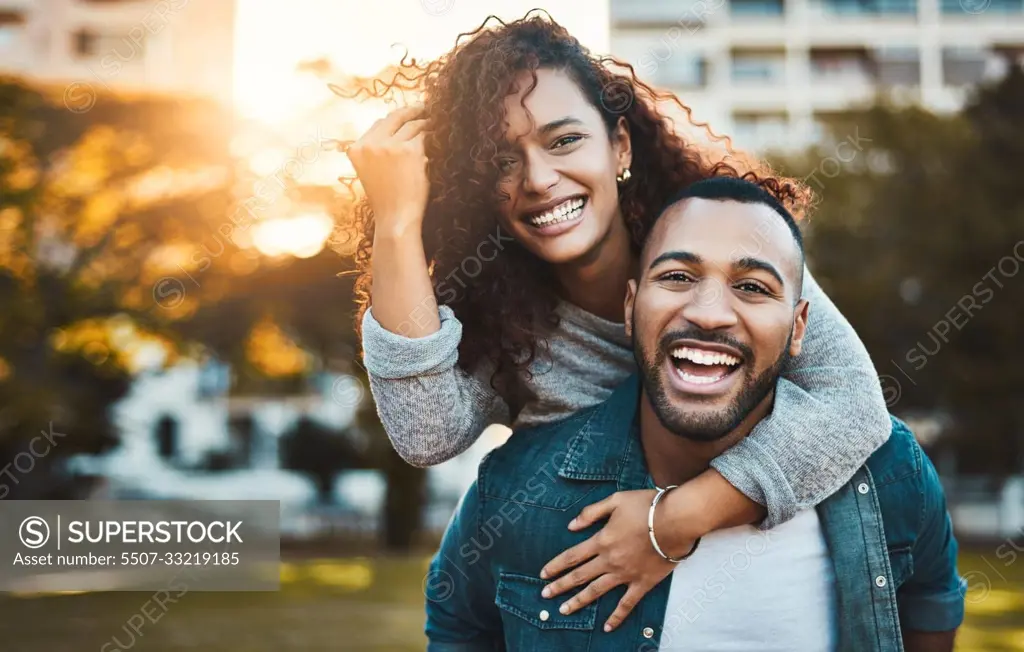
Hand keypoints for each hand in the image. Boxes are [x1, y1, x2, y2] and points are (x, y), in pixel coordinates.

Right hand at [347, 104, 428, 233]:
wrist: (395, 217)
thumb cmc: (387, 199)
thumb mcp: (370, 171)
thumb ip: (376, 150)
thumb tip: (396, 128)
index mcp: (355, 149)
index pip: (377, 124)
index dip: (394, 119)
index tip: (406, 116)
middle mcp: (369, 144)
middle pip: (393, 117)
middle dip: (410, 111)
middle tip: (424, 108)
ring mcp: (389, 145)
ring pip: (410, 125)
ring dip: (424, 123)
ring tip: (434, 122)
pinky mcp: (408, 150)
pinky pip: (422, 136)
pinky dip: (431, 135)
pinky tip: (438, 135)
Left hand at [539, 490, 698, 631]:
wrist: (676, 521)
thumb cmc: (647, 507)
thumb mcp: (615, 501)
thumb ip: (591, 513)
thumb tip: (571, 526)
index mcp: (601, 541)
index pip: (572, 556)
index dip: (555, 566)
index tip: (543, 574)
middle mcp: (609, 561)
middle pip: (579, 576)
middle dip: (560, 586)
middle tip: (545, 595)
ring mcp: (625, 574)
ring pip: (596, 592)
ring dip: (578, 602)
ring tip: (564, 610)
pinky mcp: (642, 583)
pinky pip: (627, 604)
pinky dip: (616, 616)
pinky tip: (607, 626)